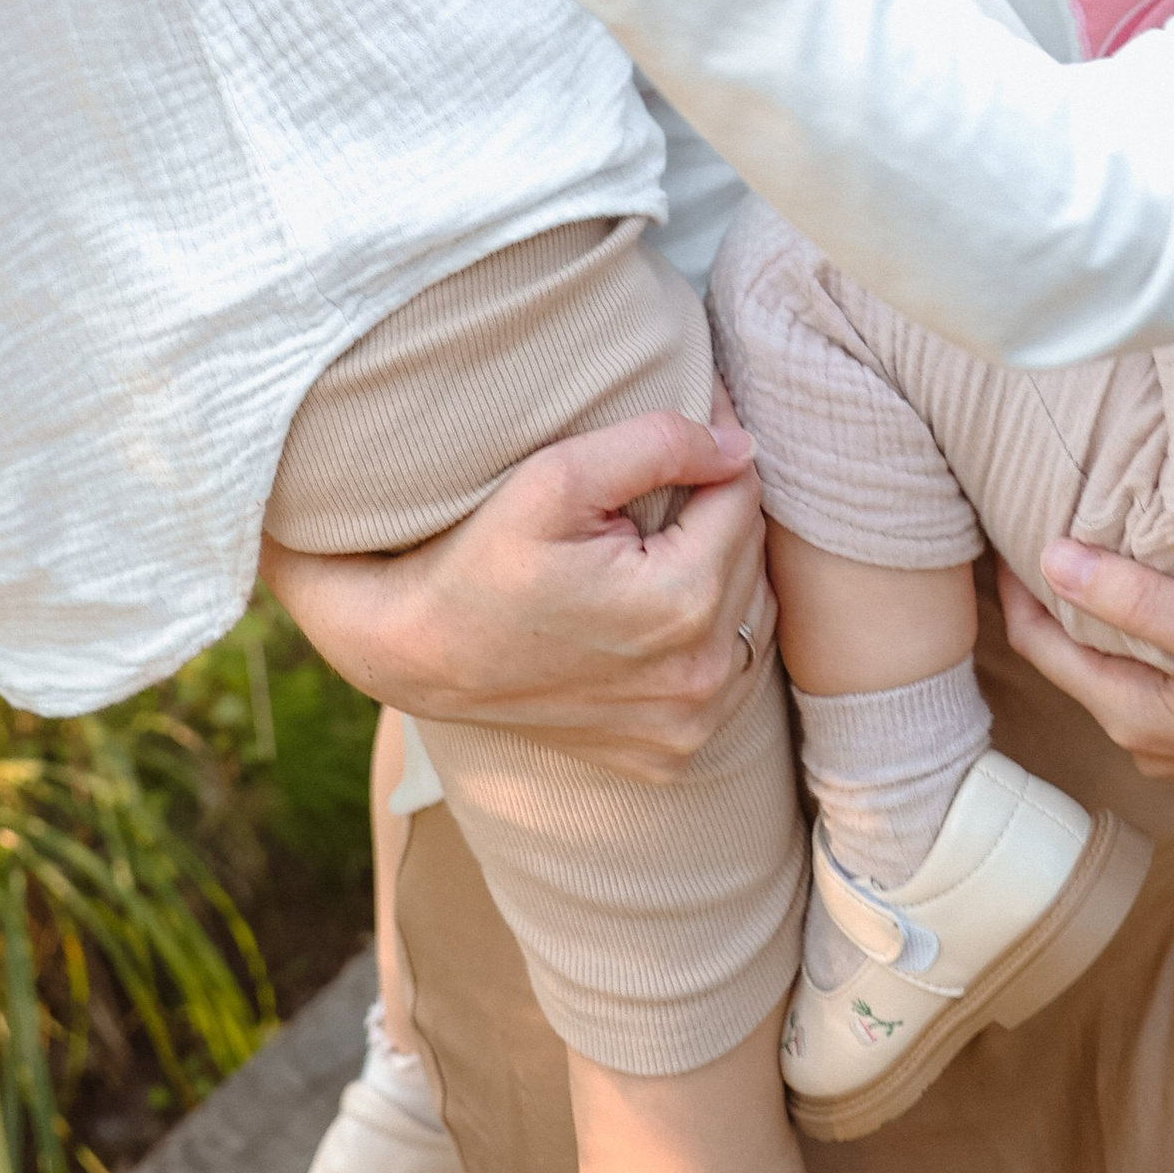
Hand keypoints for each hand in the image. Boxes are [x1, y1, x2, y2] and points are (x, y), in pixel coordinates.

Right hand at [261, 387, 771, 781]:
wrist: (424, 653)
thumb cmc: (483, 555)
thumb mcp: (558, 478)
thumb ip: (659, 444)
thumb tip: (739, 442)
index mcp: (683, 601)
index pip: (743, 494)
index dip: (715, 446)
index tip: (686, 421)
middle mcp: (702, 674)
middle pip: (749, 553)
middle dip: (715, 508)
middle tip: (661, 481)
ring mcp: (689, 723)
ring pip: (748, 611)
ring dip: (720, 569)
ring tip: (657, 541)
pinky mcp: (672, 751)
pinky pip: (728, 672)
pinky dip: (708, 634)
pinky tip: (658, 607)